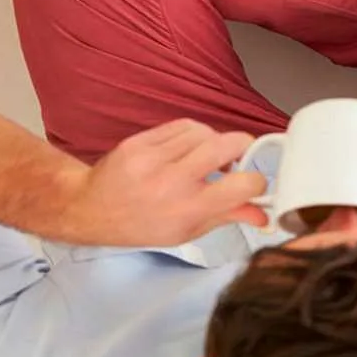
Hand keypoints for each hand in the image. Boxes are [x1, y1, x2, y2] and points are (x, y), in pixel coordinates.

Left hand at [45, 119, 268, 247]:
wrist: (92, 208)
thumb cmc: (142, 224)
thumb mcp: (188, 231)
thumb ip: (228, 216)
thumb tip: (264, 214)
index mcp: (188, 211)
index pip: (243, 185)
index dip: (257, 181)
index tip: (254, 183)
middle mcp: (172, 183)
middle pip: (229, 145)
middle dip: (244, 148)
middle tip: (240, 159)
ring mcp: (154, 158)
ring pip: (207, 132)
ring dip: (216, 142)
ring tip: (209, 158)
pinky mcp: (141, 141)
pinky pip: (183, 126)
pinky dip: (195, 135)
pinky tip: (190, 148)